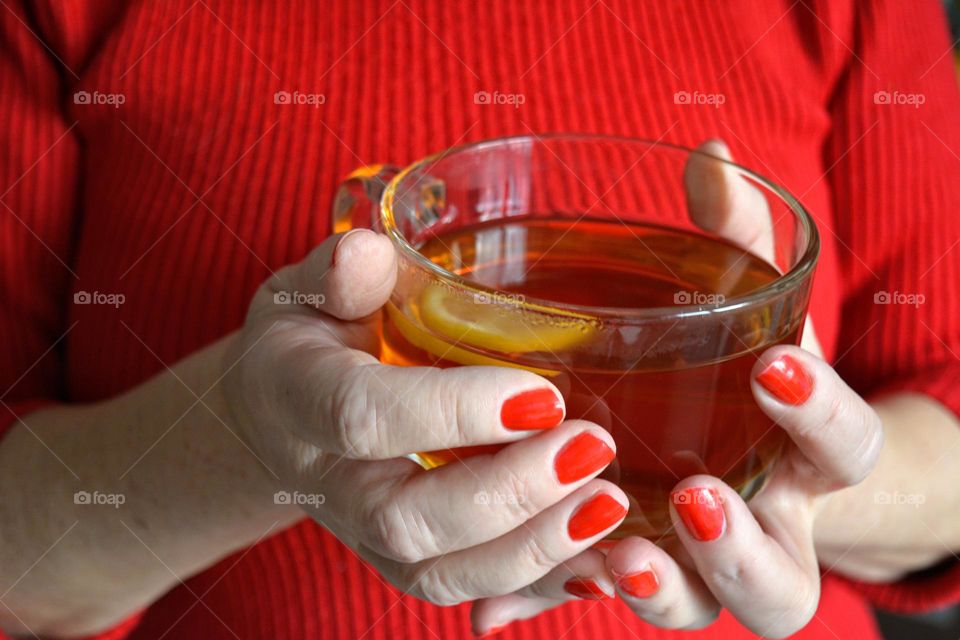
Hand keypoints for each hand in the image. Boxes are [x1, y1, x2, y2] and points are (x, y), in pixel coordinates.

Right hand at [223, 228, 627, 604]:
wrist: (280, 412)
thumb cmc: (307, 336)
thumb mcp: (306, 289)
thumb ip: (337, 273)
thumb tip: (368, 252)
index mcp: (296, 400)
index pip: (365, 418)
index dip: (452, 412)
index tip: (543, 392)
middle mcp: (325, 483)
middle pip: (406, 519)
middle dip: (508, 493)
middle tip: (590, 447)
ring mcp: (360, 533)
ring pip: (437, 574)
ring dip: (531, 548)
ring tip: (608, 502)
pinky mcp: (399, 558)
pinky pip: (461, 589)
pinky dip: (531, 580)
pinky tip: (593, 553)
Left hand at [471, 141, 882, 636]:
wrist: (728, 437)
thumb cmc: (737, 364)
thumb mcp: (743, 300)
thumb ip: (734, 233)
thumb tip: (710, 155)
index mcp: (803, 455)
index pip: (846, 449)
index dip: (821, 416)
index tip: (773, 367)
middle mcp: (761, 525)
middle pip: (784, 581)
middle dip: (742, 549)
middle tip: (693, 497)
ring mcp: (692, 561)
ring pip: (695, 606)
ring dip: (654, 589)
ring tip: (610, 560)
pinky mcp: (625, 567)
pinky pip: (592, 597)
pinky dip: (545, 601)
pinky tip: (493, 607)